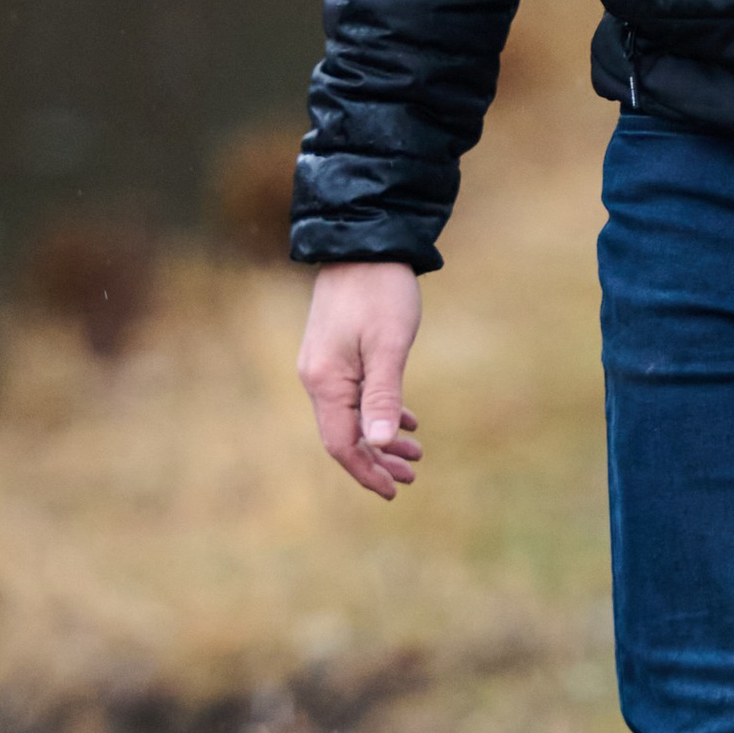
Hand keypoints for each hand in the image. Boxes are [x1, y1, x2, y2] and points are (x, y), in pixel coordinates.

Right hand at [297, 262, 423, 497]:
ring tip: (416, 453)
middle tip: (411, 477)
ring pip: (350, 416)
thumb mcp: (389, 347)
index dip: (367, 471)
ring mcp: (324, 364)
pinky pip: (354, 395)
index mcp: (326, 382)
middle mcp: (317, 378)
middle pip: (344, 435)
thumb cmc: (381, 292)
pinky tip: (406, 421)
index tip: (395, 491)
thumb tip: (379, 446)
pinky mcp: (336, 351)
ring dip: (381, 438)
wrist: (364, 241)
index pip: (341, 444)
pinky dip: (379, 412)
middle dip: (377, 461)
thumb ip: (383, 397)